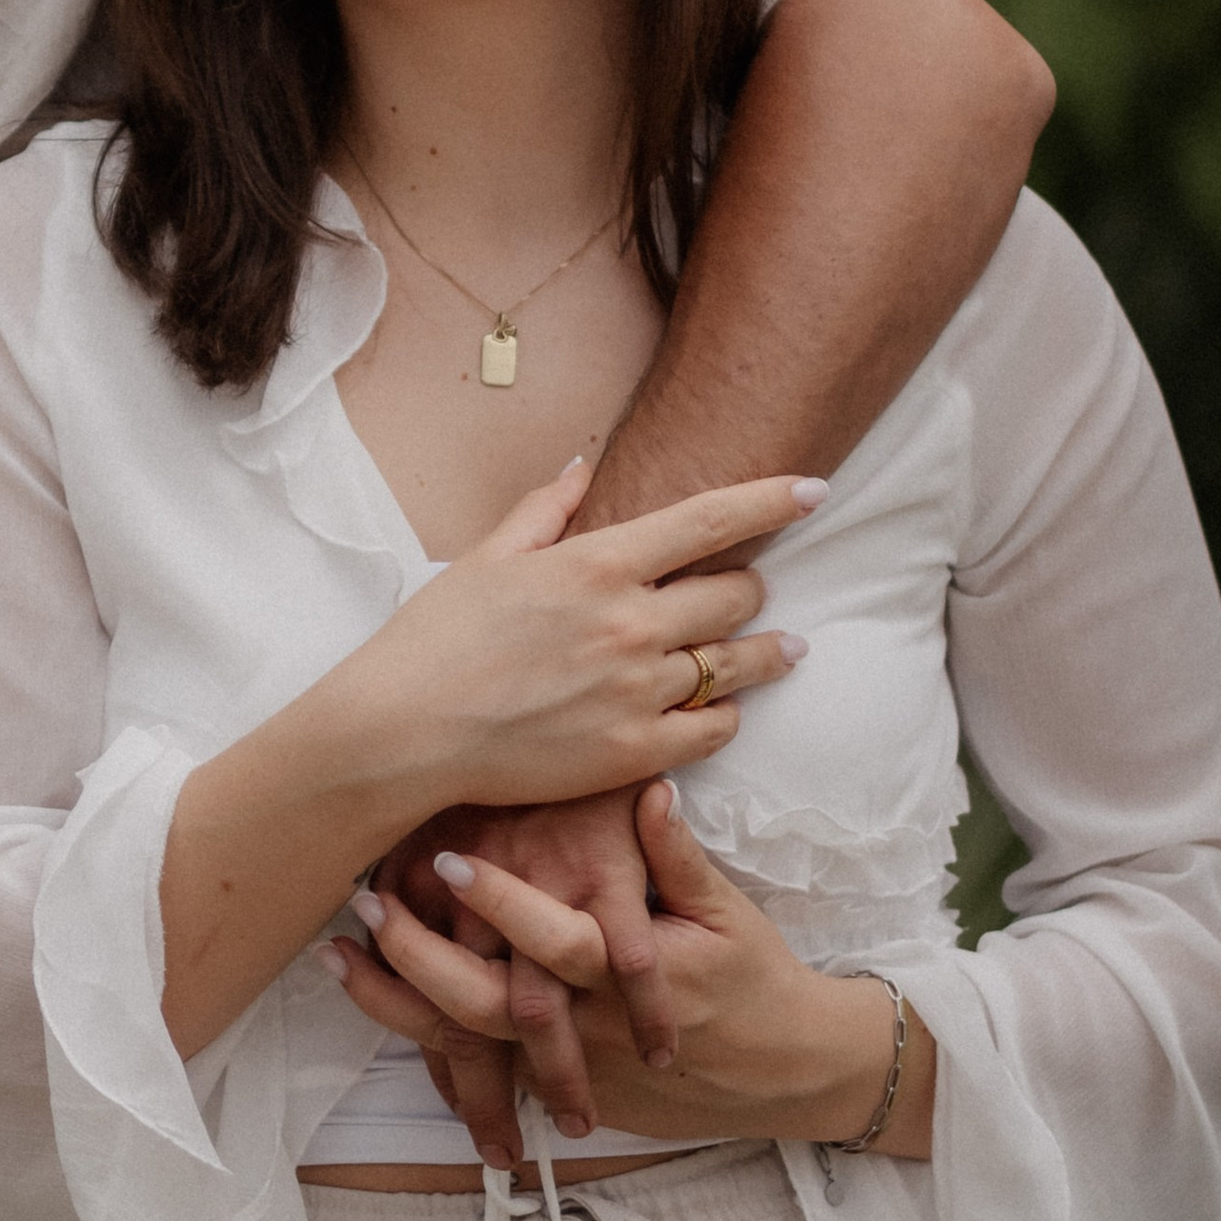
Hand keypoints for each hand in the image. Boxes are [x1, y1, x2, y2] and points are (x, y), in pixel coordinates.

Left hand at [333, 783, 933, 1154]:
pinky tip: (375, 1004)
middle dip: (421, 958)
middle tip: (366, 905)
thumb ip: (675, 856)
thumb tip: (649, 791)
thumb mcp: (727, 912)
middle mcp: (593, 1024)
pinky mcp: (566, 1087)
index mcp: (632, 970)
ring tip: (339, 960)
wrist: (783, 1071)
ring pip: (473, 1043)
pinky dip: (423, 1043)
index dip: (500, 901)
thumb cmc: (753, 978)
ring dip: (400, 1003)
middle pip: (490, 1003)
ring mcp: (575, 1063)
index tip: (447, 857)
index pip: (556, 939)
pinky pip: (483, 1069)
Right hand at [347, 466, 820, 826]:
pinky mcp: (634, 752)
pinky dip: (726, 715)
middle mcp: (629, 623)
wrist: (406, 732)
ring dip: (767, 653)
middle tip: (752, 590)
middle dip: (752, 586)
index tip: (814, 490)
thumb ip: (544, 510)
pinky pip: (714, 730)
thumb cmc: (435, 639)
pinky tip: (723, 709)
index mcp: (597, 565)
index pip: (711, 520)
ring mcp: (637, 691)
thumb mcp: (486, 558)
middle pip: (735, 594)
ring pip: (736, 665)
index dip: (772, 500)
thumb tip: (584, 467)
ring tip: (786, 650)